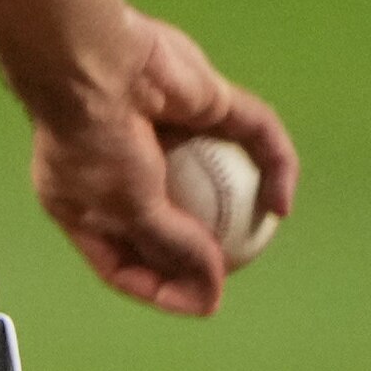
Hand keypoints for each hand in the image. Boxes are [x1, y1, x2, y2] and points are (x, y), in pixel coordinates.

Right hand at [25, 12, 297, 316]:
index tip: (200, 303)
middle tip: (231, 274)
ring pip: (217, 175)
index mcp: (86, 199)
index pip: (124, 259)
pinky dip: (274, 168)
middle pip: (171, 222)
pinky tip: (284, 203)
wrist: (95, 67)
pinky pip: (253, 135)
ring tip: (264, 239)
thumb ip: (172, 247)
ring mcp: (169, 131)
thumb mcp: (127, 210)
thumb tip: (212, 288)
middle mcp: (127, 165)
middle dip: (202, 252)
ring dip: (243, 209)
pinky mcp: (207, 100)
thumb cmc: (93, 142)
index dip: (160, 287)